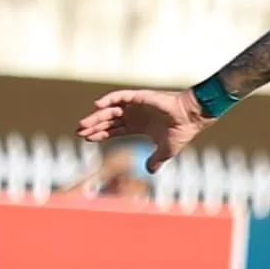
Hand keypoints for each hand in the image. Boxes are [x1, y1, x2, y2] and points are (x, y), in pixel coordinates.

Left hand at [78, 88, 211, 169]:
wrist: (191, 117)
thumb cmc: (181, 132)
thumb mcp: (165, 150)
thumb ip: (155, 160)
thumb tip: (150, 172)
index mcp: (140, 126)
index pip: (115, 130)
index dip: (101, 134)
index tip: (87, 139)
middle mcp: (135, 115)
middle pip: (109, 121)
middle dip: (93, 126)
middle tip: (78, 132)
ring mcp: (136, 105)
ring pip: (110, 111)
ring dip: (96, 117)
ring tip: (82, 124)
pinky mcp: (139, 97)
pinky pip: (119, 97)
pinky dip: (108, 100)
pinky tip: (97, 106)